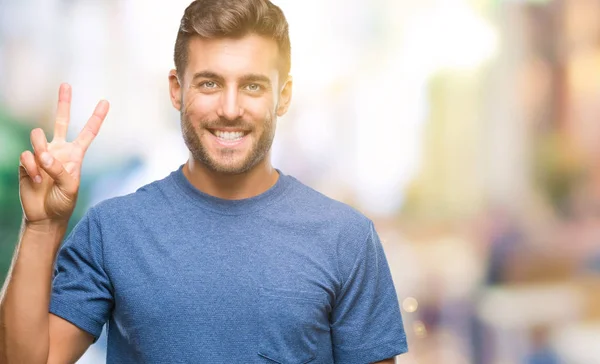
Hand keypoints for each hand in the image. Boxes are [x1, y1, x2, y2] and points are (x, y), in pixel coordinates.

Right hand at [18, 83, 108, 227]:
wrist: (44, 215)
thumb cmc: (63, 202)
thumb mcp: (69, 187)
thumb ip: (59, 169)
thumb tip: (42, 154)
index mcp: (76, 155)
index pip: (88, 133)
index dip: (96, 118)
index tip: (105, 101)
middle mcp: (59, 150)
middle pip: (61, 120)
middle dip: (63, 102)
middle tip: (66, 84)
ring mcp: (42, 154)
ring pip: (37, 136)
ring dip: (39, 150)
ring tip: (43, 168)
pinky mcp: (27, 161)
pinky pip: (26, 155)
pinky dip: (31, 167)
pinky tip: (35, 179)